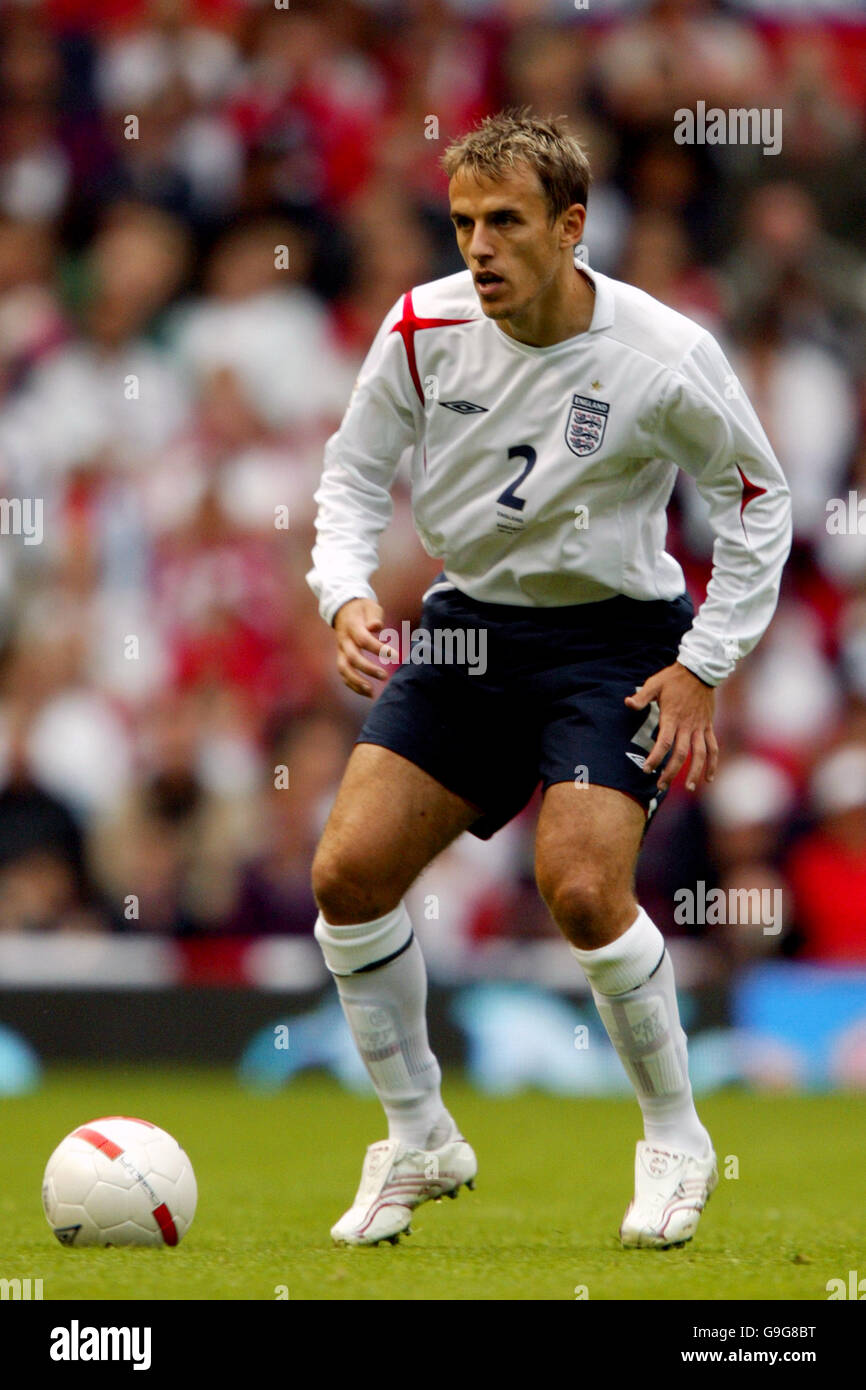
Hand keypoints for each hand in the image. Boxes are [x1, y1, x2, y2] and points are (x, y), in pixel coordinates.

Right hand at [333, 597, 389, 696]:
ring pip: (343, 669)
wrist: (343, 609)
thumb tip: (376, 627)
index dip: (379, 649)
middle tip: (385, 676)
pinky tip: (367, 693)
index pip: (364, 640)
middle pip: (352, 657)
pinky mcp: (341, 657)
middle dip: (368, 669)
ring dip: (356, 682)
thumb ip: (374, 617)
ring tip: (371, 692)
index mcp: (352, 626)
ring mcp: (341, 650)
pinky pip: (344, 673)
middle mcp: (344, 640)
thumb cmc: (362, 609)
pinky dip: (353, 685)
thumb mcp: (370, 606)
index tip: (396, 656)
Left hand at [625, 661, 717, 792]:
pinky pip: (713, 747)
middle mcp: (687, 726)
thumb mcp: (654, 684)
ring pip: (700, 754)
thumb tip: (627, 703)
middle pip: (681, 754)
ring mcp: (700, 727)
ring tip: (688, 788)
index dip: (656, 758)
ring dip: (695, 772)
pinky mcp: (708, 726)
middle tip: (660, 785)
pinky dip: (713, 763)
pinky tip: (709, 778)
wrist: (700, 670)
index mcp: (672, 717)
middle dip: (671, 772)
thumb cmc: (673, 679)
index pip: (664, 743)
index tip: (647, 769)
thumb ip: (641, 696)